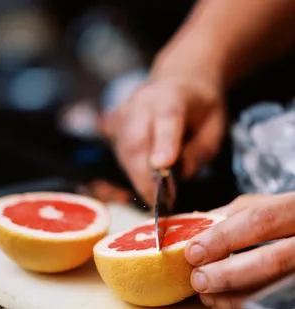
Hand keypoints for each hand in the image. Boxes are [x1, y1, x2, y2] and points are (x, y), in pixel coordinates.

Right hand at [107, 74, 224, 204]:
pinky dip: (130, 168)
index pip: (168, 119)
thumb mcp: (214, 128)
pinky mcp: (117, 122)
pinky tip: (143, 176)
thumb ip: (198, 152)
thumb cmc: (201, 108)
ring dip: (135, 175)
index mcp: (173, 97)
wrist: (180, 82)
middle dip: (143, 174)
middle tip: (156, 201)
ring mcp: (126, 110)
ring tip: (151, 194)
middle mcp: (143, 101)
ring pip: (123, 148)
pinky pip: (119, 149)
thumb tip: (174, 179)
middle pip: (136, 139)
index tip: (162, 168)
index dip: (164, 143)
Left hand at [184, 193, 294, 308]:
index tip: (193, 251)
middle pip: (271, 261)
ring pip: (277, 287)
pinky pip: (280, 300)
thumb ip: (236, 212)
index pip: (259, 221)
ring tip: (207, 294)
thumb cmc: (288, 215)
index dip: (223, 237)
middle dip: (228, 273)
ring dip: (236, 295)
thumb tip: (200, 224)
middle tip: (198, 279)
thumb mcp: (267, 203)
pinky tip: (226, 301)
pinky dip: (249, 302)